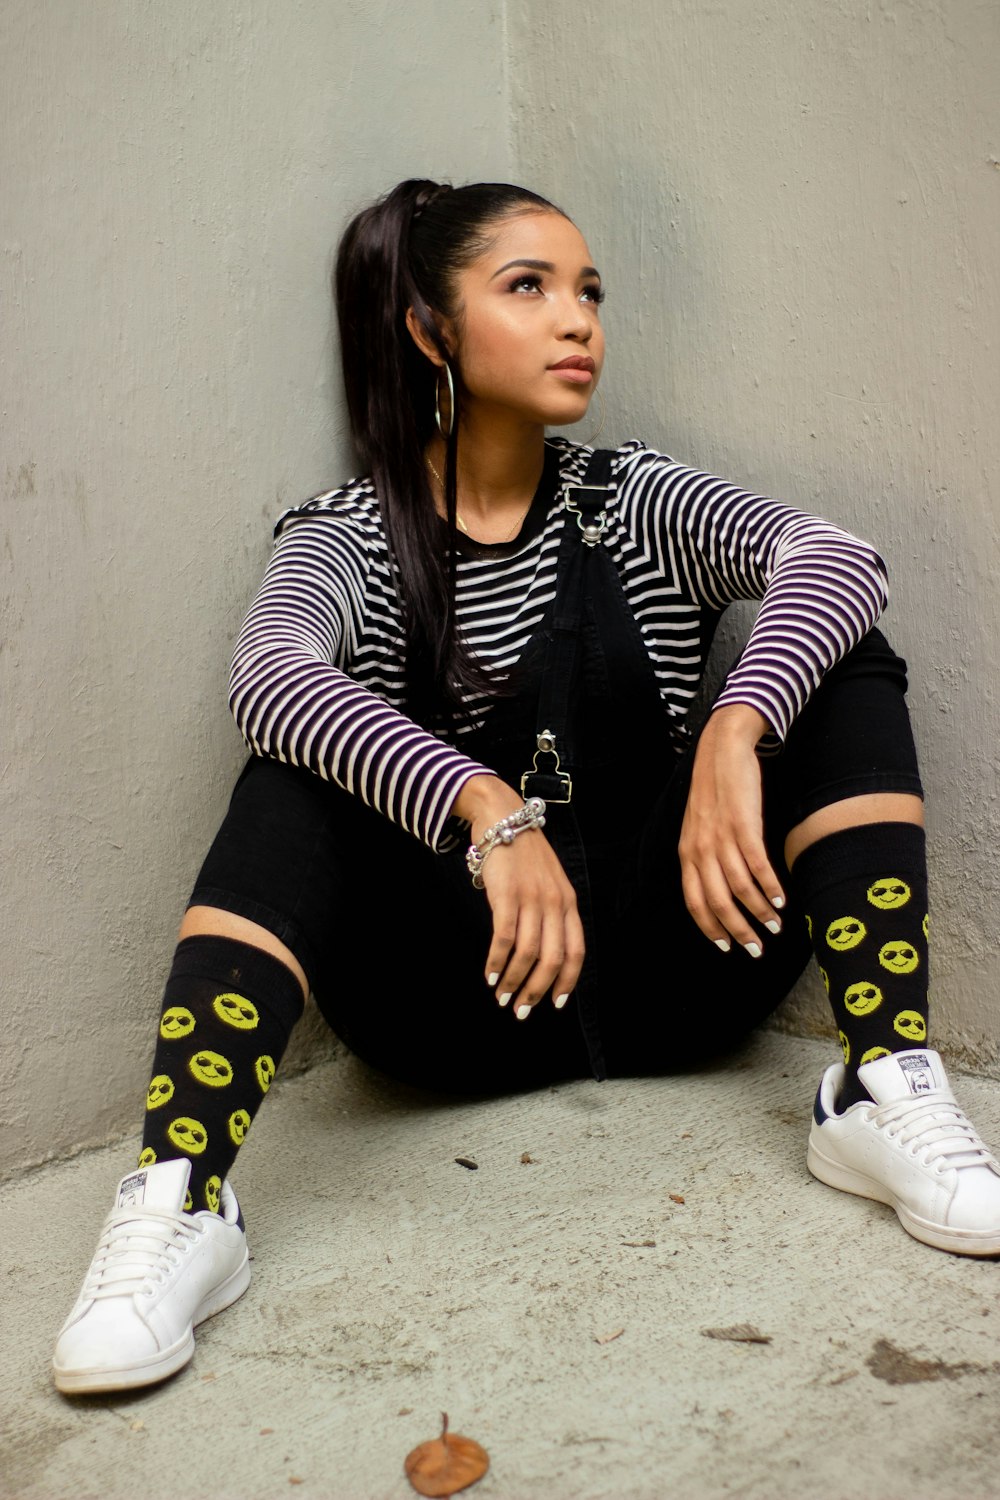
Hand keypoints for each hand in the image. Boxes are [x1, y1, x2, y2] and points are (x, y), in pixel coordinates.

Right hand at [453, 777, 584, 1016]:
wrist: (502, 818)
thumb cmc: (523, 855)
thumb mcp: (548, 882)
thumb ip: (550, 913)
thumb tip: (542, 954)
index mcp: (569, 903)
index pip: (576, 952)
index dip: (566, 981)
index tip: (555, 1003)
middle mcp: (555, 903)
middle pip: (552, 959)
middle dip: (537, 991)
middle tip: (520, 1010)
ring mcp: (532, 899)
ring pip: (528, 954)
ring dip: (513, 981)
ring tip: (501, 995)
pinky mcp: (507, 895)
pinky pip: (504, 938)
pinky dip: (496, 961)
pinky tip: (489, 974)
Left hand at [678, 705, 785, 955]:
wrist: (722, 750)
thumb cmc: (715, 791)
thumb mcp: (699, 827)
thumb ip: (705, 856)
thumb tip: (720, 888)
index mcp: (687, 853)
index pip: (694, 902)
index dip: (710, 928)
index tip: (727, 947)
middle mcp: (700, 849)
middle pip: (717, 903)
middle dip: (738, 931)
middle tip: (756, 949)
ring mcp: (721, 837)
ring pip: (739, 888)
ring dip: (759, 912)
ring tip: (775, 926)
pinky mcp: (743, 825)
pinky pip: (757, 865)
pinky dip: (770, 886)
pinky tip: (781, 899)